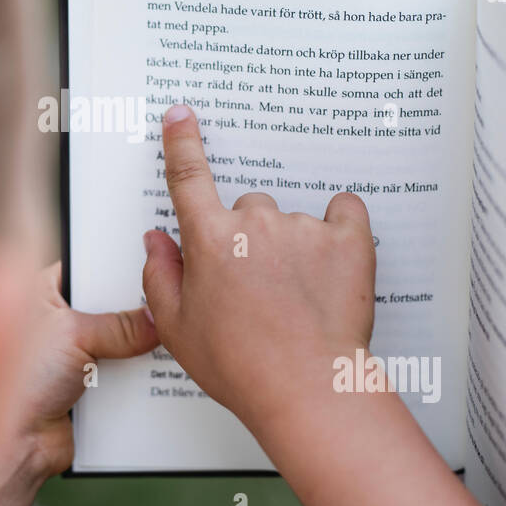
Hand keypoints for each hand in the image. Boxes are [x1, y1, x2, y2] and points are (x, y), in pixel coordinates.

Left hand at [0, 262, 156, 505]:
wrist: (14, 445)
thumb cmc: (19, 380)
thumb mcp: (73, 335)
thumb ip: (119, 324)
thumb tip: (156, 318)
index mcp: (39, 292)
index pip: (85, 264)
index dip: (114, 261)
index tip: (150, 255)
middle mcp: (55, 319)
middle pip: (106, 302)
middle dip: (133, 304)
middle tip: (168, 295)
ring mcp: (72, 353)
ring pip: (117, 338)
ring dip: (139, 342)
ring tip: (175, 330)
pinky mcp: (88, 385)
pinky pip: (121, 370)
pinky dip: (138, 371)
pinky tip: (166, 366)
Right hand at [140, 103, 505, 505]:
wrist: (308, 390)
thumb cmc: (241, 367)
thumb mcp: (177, 328)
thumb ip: (160, 275)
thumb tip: (157, 239)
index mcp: (209, 240)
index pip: (188, 176)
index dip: (182, 142)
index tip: (182, 115)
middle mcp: (254, 224)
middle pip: (248, 206)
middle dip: (250, 236)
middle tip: (259, 284)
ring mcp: (303, 227)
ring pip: (292, 218)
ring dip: (293, 243)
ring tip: (298, 295)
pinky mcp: (349, 238)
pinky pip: (345, 211)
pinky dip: (341, 228)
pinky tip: (334, 264)